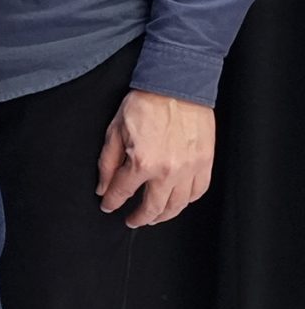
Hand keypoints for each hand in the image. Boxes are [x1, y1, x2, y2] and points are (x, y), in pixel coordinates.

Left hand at [98, 89, 216, 227]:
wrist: (176, 87)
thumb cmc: (143, 105)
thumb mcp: (114, 131)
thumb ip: (107, 163)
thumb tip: (103, 187)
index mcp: (141, 163)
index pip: (122, 192)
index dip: (112, 202)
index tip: (108, 206)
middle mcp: (168, 171)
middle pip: (153, 207)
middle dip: (140, 217)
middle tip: (132, 221)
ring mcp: (190, 169)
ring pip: (178, 204)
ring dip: (164, 215)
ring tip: (154, 217)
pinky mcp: (205, 163)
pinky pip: (198, 191)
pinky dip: (187, 201)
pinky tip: (178, 202)